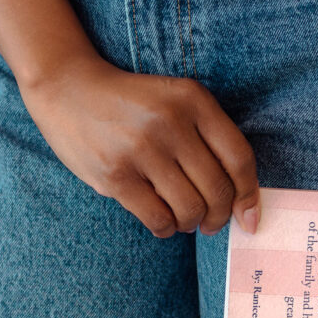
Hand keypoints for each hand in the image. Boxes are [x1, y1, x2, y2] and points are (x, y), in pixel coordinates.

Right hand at [18, 52, 260, 237]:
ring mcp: (142, 148)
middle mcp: (171, 122)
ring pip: (190, 209)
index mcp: (194, 100)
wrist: (68, 88)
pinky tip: (164, 222)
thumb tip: (240, 204)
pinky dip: (167, 229)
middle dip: (219, 217)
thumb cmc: (133, 104)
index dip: (249, 195)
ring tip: (185, 219)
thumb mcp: (177, 102)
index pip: (239, 158)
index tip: (248, 218)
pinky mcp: (116, 174)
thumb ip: (210, 139)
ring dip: (192, 223)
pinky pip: (158, 218)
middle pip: (217, 190)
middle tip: (211, 223)